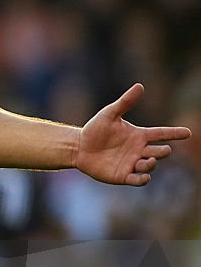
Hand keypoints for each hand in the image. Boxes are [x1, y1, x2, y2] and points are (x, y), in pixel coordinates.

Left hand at [75, 83, 191, 185]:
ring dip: (151, 163)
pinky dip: (143, 179)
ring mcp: (132, 163)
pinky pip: (137, 180)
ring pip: (149, 165)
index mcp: (139, 135)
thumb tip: (140, 86)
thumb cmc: (95, 129)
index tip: (188, 132)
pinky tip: (145, 177)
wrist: (79, 147)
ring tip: (148, 159)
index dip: (175, 133)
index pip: (161, 134)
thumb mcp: (109, 114)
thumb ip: (125, 102)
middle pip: (159, 151)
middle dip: (163, 151)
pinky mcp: (122, 175)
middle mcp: (138, 150)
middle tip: (163, 150)